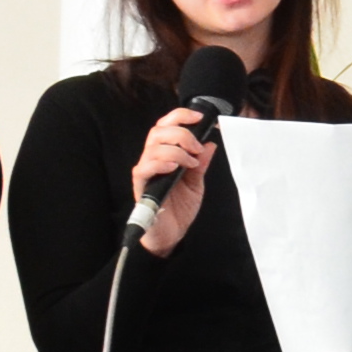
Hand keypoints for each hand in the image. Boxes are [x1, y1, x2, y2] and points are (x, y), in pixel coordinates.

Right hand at [130, 106, 216, 250]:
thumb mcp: (196, 183)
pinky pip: (145, 168)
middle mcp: (152, 160)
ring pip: (153, 147)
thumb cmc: (179, 208)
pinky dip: (162, 163)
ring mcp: (146, 173)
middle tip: (197, 148)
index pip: (166, 126)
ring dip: (177, 150)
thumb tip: (210, 144)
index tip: (199, 117)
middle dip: (182, 134)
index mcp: (165, 155)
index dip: (180, 117)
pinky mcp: (141, 186)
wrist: (171, 234)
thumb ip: (201, 164)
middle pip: (158, 131)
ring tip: (191, 163)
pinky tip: (175, 168)